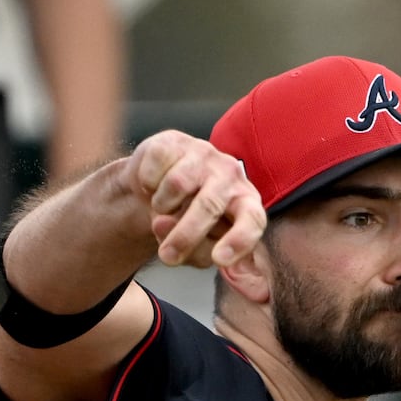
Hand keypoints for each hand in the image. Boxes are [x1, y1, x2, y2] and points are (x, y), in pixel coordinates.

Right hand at [126, 130, 266, 268]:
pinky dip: (147, 186)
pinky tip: (153, 186)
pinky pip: (154, 169)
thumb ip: (192, 252)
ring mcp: (205, 154)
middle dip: (186, 236)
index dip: (239, 239)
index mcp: (246, 204)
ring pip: (177, 185)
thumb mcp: (197, 247)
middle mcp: (231, 175)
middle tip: (167, 257)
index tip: (219, 259)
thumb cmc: (187, 220)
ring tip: (164, 207)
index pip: (253, 220)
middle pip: (210, 206)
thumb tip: (166, 234)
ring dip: (161, 206)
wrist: (159, 185)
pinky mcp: (175, 141)